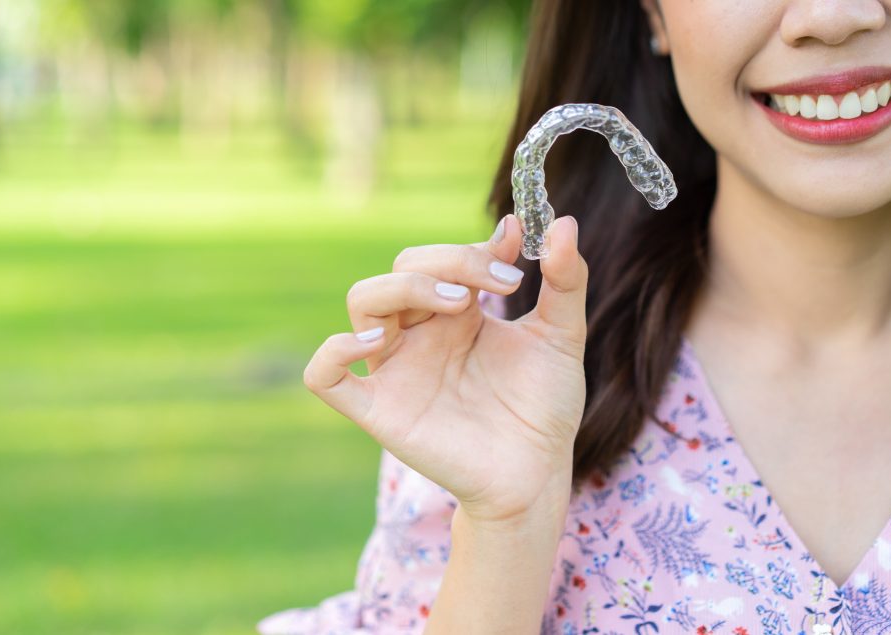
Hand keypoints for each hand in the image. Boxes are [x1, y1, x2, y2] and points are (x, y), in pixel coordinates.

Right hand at [303, 214, 587, 522]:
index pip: (440, 258)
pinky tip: (375, 341)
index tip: (517, 255)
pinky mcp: (379, 410)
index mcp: (456, 313)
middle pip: (401, 269)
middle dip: (449, 263)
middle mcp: (420, 334)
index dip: (473, 249)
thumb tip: (563, 221)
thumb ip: (564, 279)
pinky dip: (334, 351)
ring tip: (457, 304)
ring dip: (404, 288)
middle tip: (498, 287)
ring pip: (362, 302)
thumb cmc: (544, 407)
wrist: (538, 473)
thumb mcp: (561, 336)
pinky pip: (326, 376)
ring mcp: (397, 369)